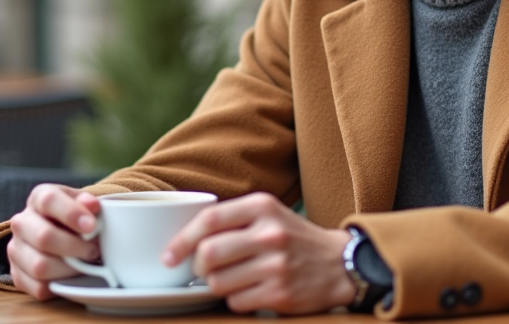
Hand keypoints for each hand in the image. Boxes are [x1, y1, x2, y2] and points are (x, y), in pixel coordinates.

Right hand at [7, 184, 101, 299]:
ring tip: (84, 264)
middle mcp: (21, 222)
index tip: (92, 226)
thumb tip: (92, 205)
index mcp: (38, 198)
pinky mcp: (17, 275)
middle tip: (93, 250)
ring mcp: (16, 250)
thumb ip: (87, 202)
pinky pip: (38, 287)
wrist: (61, 235)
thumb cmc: (75, 218)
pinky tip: (71, 276)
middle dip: (74, 247)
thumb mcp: (83, 203)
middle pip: (44, 236)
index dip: (71, 213)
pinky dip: (60, 284)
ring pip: (40, 266)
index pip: (49, 201)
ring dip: (69, 268)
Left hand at [163, 192, 355, 313]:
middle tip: (203, 270)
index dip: (181, 239)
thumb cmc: (294, 238)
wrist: (339, 264)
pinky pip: (236, 302)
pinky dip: (236, 301)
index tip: (168, 256)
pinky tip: (252, 291)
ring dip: (218, 286)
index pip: (209, 219)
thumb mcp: (269, 214)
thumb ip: (233, 219)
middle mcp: (270, 233)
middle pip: (208, 254)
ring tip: (234, 279)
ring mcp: (276, 265)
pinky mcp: (280, 293)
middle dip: (197, 267)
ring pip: (218, 283)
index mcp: (262, 206)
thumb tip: (184, 239)